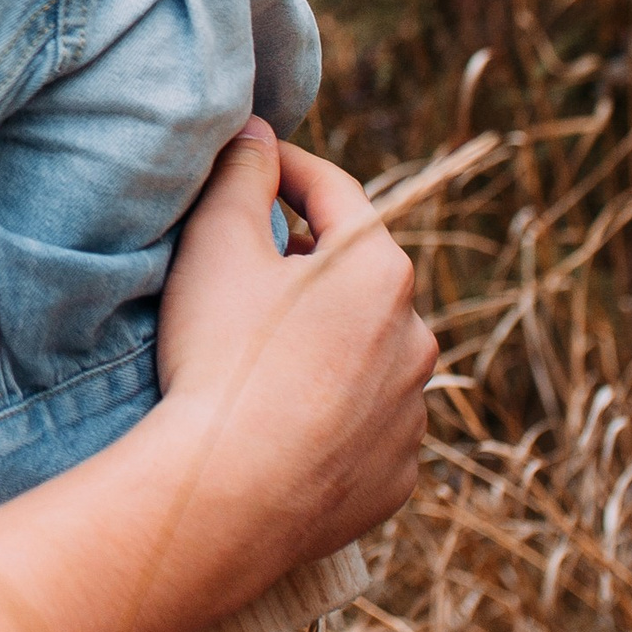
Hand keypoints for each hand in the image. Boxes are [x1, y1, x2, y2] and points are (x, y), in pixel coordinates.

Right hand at [156, 120, 434, 571]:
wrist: (230, 496)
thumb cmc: (223, 358)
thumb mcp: (215, 247)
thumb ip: (240, 175)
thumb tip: (258, 134)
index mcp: (379, 269)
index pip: (334, 194)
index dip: (286, 170)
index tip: (252, 162)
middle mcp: (416, 336)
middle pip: (356, 278)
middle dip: (306, 266)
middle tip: (243, 270)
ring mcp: (411, 411)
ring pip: (367, 355)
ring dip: (324, 343)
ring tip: (259, 356)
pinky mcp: (396, 474)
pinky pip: (366, 426)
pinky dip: (331, 414)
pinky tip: (280, 421)